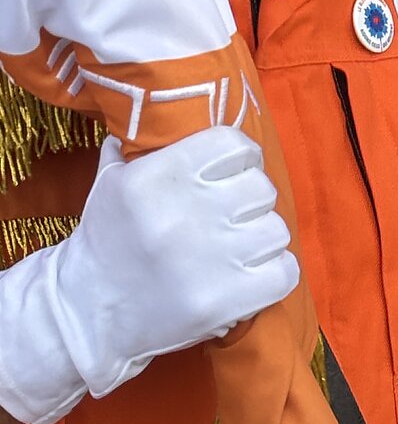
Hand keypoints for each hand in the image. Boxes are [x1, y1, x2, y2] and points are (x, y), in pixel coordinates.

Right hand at [0, 126, 298, 423]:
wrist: (86, 314)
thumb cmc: (106, 241)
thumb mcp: (112, 182)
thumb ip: (137, 145)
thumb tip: (158, 109)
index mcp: (157, 176)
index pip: (233, 143)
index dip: (243, 156)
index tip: (235, 171)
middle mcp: (184, 213)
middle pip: (262, 188)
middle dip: (252, 201)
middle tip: (234, 214)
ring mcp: (207, 260)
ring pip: (276, 229)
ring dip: (262, 238)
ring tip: (240, 247)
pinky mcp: (222, 303)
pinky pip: (284, 272)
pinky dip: (275, 274)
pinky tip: (252, 276)